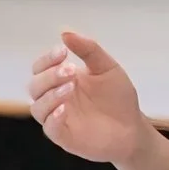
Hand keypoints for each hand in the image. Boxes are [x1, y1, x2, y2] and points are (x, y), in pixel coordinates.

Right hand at [27, 30, 150, 165]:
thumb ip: (88, 49)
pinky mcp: (64, 136)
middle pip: (35, 86)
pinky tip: (65, 109)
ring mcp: (58, 118)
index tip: (62, 52)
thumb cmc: (119, 98)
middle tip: (70, 71)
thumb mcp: (107, 68)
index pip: (40, 68)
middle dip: (49, 76)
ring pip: (37, 107)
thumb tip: (65, 33)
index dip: (47, 59)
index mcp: (62, 80)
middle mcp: (55, 98)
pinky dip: (53, 117)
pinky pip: (49, 127)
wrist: (133, 128)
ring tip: (70, 88)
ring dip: (50, 95)